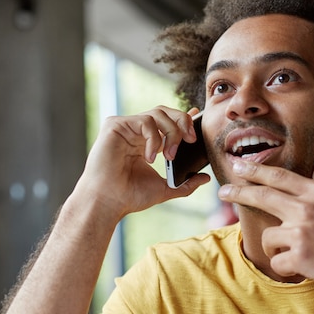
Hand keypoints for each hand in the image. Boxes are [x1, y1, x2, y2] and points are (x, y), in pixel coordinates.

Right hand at [74, 106, 210, 222]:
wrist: (108, 202)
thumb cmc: (130, 196)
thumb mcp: (165, 188)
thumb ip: (186, 183)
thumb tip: (206, 178)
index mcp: (146, 142)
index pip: (167, 121)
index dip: (184, 117)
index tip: (199, 117)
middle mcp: (135, 131)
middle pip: (165, 111)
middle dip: (183, 122)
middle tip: (191, 140)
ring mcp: (125, 127)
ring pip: (158, 113)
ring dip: (171, 133)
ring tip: (170, 156)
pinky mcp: (115, 125)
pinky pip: (144, 121)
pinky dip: (154, 138)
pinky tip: (150, 157)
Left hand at [218, 161, 313, 292]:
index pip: (278, 177)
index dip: (255, 171)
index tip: (238, 166)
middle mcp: (305, 207)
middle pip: (262, 195)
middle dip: (238, 192)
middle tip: (222, 192)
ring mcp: (301, 231)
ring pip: (268, 238)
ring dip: (275, 248)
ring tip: (297, 253)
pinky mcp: (300, 256)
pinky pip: (278, 262)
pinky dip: (287, 267)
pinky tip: (305, 267)